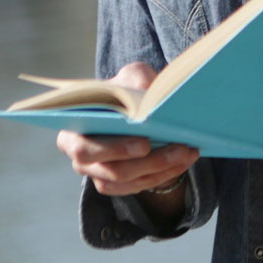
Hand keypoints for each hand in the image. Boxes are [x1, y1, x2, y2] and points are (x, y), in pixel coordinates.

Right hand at [56, 62, 198, 195]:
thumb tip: (150, 94)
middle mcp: (81, 157)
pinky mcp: (117, 183)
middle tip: (178, 149)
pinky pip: (140, 185)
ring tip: (188, 152)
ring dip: (163, 168)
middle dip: (148, 162)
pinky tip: (185, 159)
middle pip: (111, 171)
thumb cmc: (129, 90)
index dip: (114, 149)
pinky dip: (166, 173)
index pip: (83, 148)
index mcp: (73, 128)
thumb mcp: (132, 77)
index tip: (145, 144)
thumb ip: (137, 79)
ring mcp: (98, 173)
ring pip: (129, 181)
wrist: (136, 107)